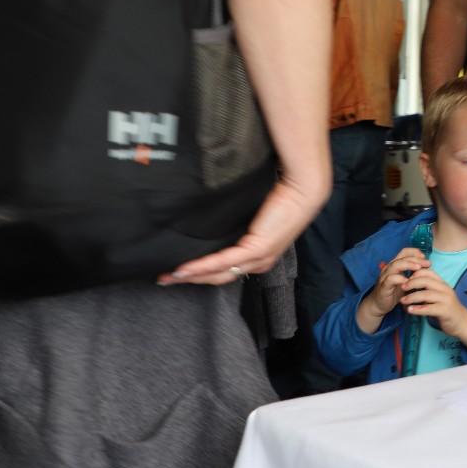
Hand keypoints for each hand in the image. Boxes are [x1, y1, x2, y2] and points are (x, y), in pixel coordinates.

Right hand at [159, 175, 327, 285]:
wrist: (302, 188)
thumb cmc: (280, 197)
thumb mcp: (253, 213)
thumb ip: (235, 221)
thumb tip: (212, 218)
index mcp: (259, 256)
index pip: (225, 271)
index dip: (200, 274)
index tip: (177, 272)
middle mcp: (259, 262)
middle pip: (218, 277)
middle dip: (189, 279)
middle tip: (164, 277)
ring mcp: (259, 257)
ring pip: (219, 273)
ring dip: (191, 275)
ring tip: (168, 275)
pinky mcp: (257, 248)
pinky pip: (224, 261)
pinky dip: (202, 266)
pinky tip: (184, 267)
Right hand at [368, 247, 431, 316]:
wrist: (379, 305)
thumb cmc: (394, 292)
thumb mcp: (405, 281)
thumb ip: (413, 273)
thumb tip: (427, 268)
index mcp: (395, 265)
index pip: (404, 252)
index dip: (415, 252)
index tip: (425, 257)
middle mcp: (389, 268)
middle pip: (402, 258)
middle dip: (416, 259)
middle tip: (427, 263)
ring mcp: (385, 276)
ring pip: (395, 265)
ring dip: (408, 265)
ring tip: (419, 268)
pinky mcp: (383, 286)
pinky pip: (390, 279)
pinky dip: (399, 278)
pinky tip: (407, 281)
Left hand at [396, 266, 466, 355]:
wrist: (463, 322)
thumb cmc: (447, 308)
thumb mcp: (439, 295)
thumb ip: (428, 290)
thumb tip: (410, 284)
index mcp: (443, 284)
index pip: (429, 272)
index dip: (416, 273)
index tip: (406, 278)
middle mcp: (445, 289)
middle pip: (426, 281)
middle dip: (412, 282)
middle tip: (401, 287)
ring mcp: (446, 300)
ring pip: (426, 294)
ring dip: (412, 297)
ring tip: (402, 301)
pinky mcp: (445, 311)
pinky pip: (429, 308)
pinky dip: (417, 309)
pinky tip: (409, 310)